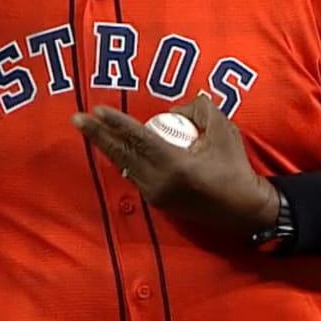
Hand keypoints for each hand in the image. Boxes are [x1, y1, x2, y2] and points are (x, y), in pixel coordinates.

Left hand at [70, 95, 279, 235]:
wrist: (244, 210)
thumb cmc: (235, 167)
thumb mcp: (222, 130)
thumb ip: (198, 110)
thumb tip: (173, 111)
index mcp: (175, 165)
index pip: (138, 139)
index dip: (116, 123)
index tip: (97, 110)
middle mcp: (159, 182)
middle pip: (122, 154)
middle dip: (97, 134)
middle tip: (76, 118)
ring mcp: (156, 195)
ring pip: (124, 165)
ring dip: (108, 146)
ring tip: (89, 128)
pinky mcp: (157, 202)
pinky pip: (134, 174)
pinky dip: (124, 158)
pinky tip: (113, 146)